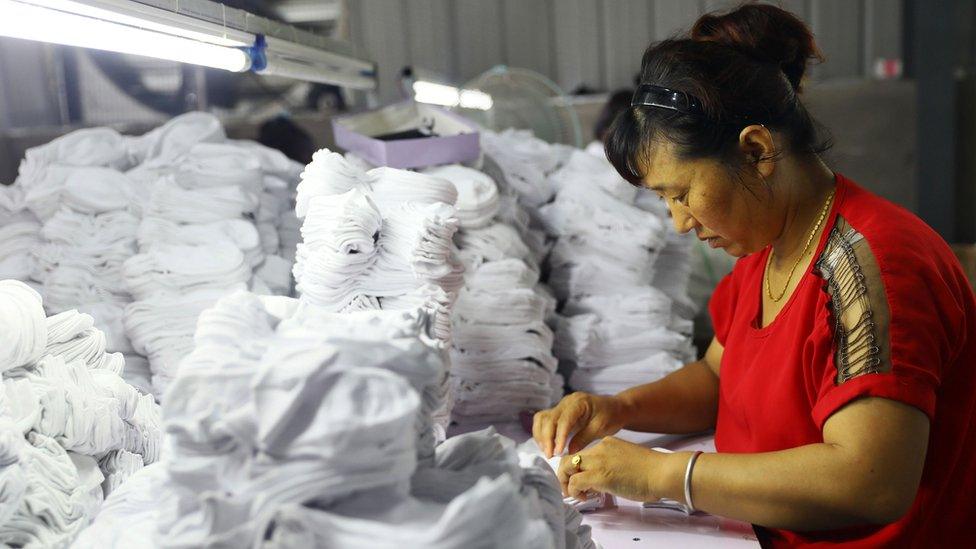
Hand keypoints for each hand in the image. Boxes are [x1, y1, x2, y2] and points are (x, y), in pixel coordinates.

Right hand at [532, 392, 629, 457]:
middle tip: (550, 456)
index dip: (559, 437)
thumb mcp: (600, 428)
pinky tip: (546, 445)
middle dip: (546, 438)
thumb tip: (568, 452)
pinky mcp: (558, 412)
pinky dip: (541, 433)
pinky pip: (543, 420)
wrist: (615, 408)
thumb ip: (584, 438)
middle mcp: (566, 402)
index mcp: (579, 402)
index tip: (558, 452)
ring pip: (542, 418)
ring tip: (547, 451)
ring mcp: (561, 406)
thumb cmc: (611, 416)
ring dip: (541, 436)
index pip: (563, 420)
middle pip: (548, 418)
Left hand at [556, 437, 676, 502]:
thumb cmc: (651, 471)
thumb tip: (602, 481)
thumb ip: (612, 465)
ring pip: (566, 467)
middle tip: (569, 489)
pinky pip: (574, 482)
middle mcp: (599, 448)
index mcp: (606, 443)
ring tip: (575, 494)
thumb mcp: (626, 461)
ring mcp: (598, 461)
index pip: (582, 453)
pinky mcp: (599, 475)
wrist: (662, 472)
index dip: (577, 468)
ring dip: (566, 483)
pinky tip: (584, 497)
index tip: (580, 480)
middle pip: (569, 458)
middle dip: (564, 475)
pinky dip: (573, 491)